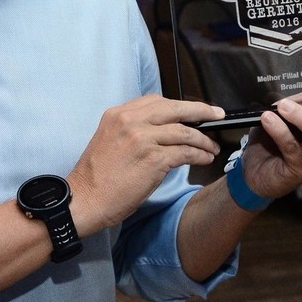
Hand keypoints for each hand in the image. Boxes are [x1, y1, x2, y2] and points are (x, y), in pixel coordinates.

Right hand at [68, 95, 222, 235]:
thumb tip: (162, 132)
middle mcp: (130, 121)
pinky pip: (185, 152)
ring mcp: (143, 138)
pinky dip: (199, 155)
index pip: (156, 101)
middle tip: (217, 114)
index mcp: (118, 114)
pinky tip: (204, 159)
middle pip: (175, 108)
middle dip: (201, 110)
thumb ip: (132, 130)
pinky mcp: (154, 159)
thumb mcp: (109, 140)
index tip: (193, 110)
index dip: (179, 105)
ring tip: (212, 148)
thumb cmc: (96, 177)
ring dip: (203, 140)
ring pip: (184, 131)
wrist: (85, 199)